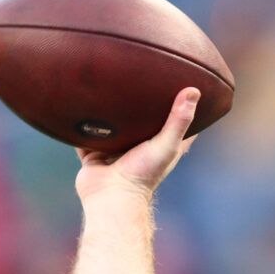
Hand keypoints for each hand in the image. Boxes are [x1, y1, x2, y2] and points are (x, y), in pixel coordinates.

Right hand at [75, 87, 199, 206]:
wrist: (110, 194)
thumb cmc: (143, 174)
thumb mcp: (167, 144)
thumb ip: (179, 120)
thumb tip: (194, 91)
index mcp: (160, 147)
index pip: (176, 124)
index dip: (181, 108)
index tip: (183, 86)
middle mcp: (138, 147)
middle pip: (142, 122)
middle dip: (142, 105)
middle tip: (141, 78)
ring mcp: (115, 150)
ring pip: (113, 126)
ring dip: (111, 111)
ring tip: (109, 85)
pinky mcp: (94, 153)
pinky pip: (86, 135)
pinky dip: (83, 122)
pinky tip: (80, 104)